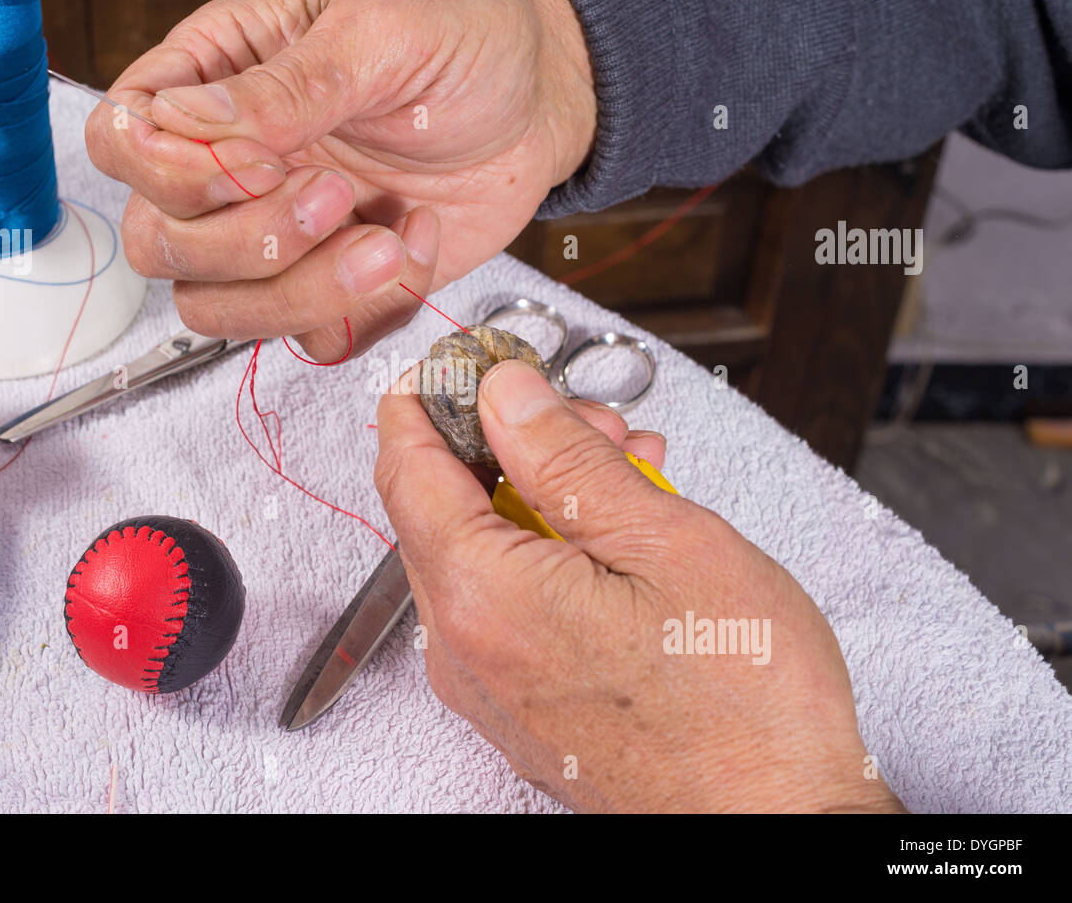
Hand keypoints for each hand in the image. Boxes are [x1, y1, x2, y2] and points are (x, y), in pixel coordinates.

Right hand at [86, 0, 594, 359]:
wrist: (540, 103)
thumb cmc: (463, 41)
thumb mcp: (381, 34)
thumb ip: (285, 87)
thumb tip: (186, 123)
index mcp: (218, 78)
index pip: (122, 141)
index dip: (172, 173)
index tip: (264, 163)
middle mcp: (231, 163)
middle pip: (157, 242)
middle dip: (248, 240)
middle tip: (337, 196)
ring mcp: (275, 233)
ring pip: (218, 309)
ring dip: (302, 292)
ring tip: (384, 240)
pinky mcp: (330, 286)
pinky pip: (308, 339)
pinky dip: (362, 315)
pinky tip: (411, 247)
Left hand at [374, 360, 904, 812]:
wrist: (777, 820)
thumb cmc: (743, 705)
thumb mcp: (665, 541)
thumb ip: (565, 458)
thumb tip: (503, 394)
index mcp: (484, 597)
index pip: (405, 467)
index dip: (427, 398)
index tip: (466, 362)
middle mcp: (463, 648)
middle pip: (445, 505)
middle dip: (512, 442)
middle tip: (594, 422)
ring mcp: (486, 682)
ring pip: (482, 549)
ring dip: (543, 494)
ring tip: (629, 474)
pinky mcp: (518, 702)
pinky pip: (507, 600)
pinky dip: (550, 551)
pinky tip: (618, 533)